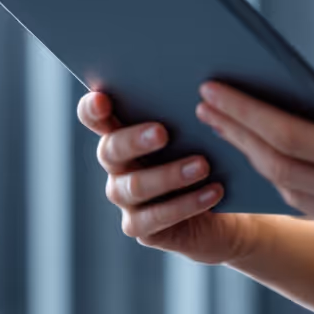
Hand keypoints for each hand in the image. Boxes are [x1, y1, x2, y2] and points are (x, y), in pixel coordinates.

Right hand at [78, 91, 264, 267]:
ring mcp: (124, 198)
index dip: (92, 109)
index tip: (102, 99)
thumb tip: (200, 85)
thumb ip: (184, 109)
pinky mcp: (140, 228)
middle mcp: (116, 165)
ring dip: (170, 175)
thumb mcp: (196, 129)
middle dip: (134, 140)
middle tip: (163, 132)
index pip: (94, 117)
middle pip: (110, 150)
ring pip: (135, 186)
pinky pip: (156, 218)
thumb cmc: (207, 152)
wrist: (221, 201)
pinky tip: (212, 192)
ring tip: (202, 165)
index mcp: (122, 132)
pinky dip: (186, 204)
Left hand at [195, 77, 313, 258]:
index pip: (290, 136)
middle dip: (239, 135)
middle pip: (280, 168)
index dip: (247, 114)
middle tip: (209, 107)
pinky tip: (277, 163)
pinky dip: (292, 187)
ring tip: (236, 130)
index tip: (215, 93)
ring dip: (261, 162)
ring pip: (293, 195)